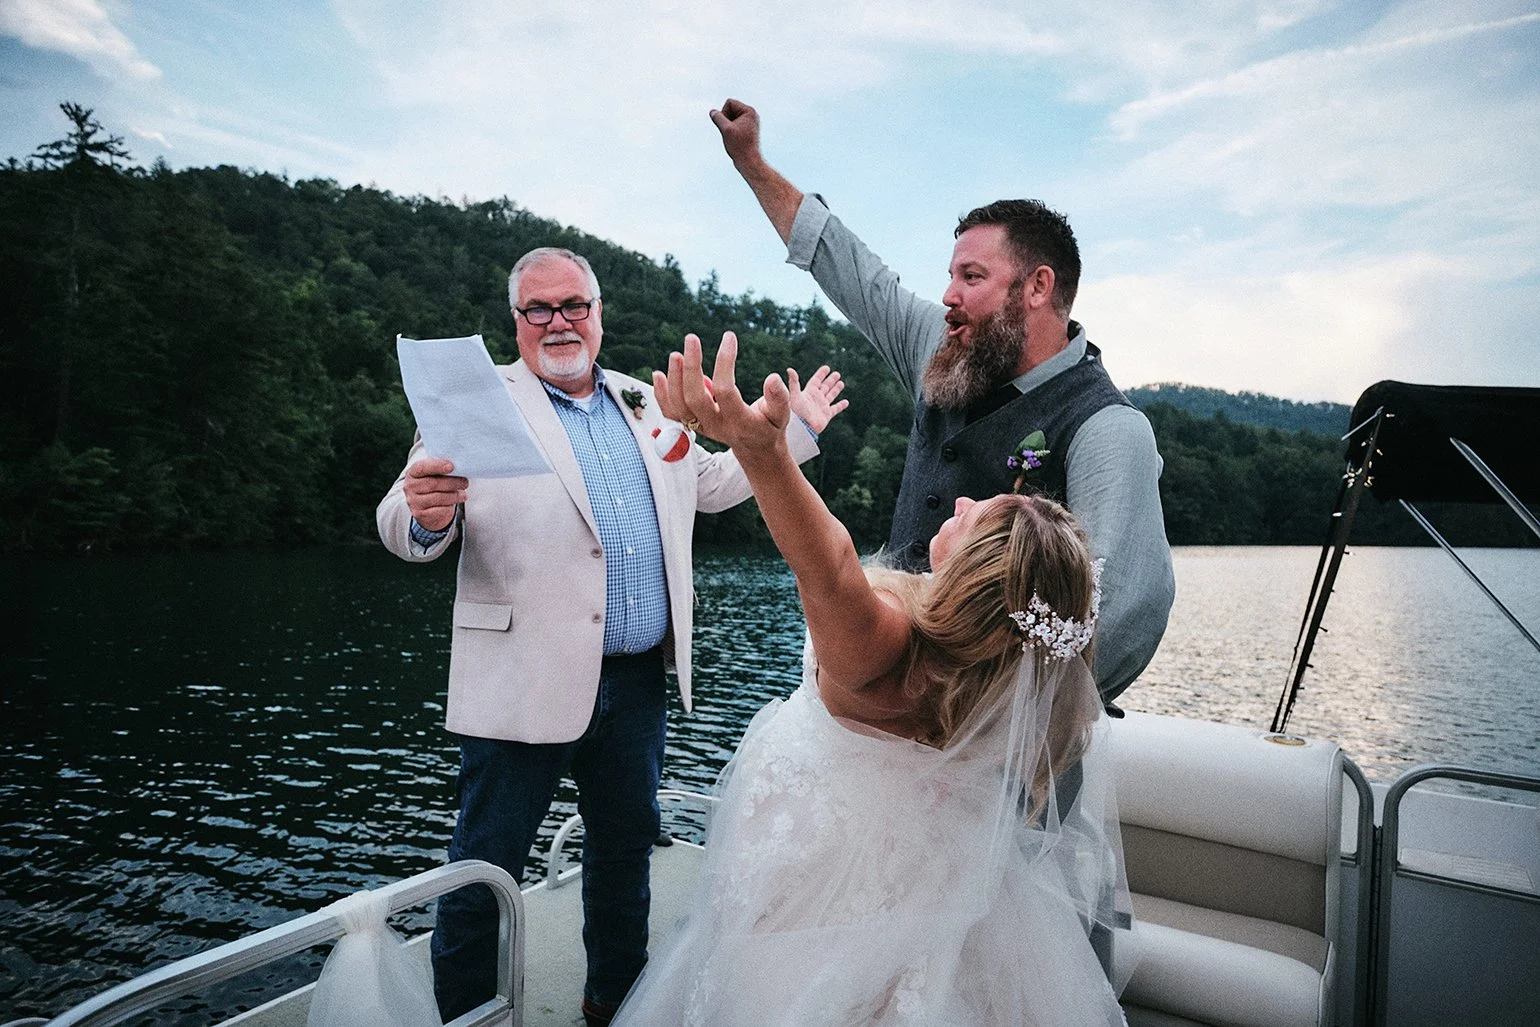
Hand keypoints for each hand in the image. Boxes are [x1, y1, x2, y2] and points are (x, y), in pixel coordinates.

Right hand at [403, 458, 466, 531]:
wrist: (428, 508)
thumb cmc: (434, 486)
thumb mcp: (434, 475)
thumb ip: (441, 469)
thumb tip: (459, 466)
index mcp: (412, 472)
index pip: (422, 467)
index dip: (437, 466)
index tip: (451, 466)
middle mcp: (410, 486)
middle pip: (433, 483)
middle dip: (452, 482)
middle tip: (465, 482)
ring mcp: (413, 501)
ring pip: (439, 497)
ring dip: (455, 495)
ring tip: (463, 494)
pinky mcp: (420, 514)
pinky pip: (440, 510)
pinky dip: (450, 506)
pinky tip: (455, 502)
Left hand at [654, 332, 788, 455]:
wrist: (755, 448)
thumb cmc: (770, 426)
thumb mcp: (781, 415)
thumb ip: (779, 398)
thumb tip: (772, 378)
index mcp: (740, 422)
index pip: (725, 391)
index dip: (725, 362)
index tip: (729, 337)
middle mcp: (716, 427)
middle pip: (694, 399)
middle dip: (690, 368)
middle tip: (692, 339)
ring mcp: (701, 427)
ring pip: (678, 407)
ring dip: (674, 379)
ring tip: (676, 354)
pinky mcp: (692, 425)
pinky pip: (671, 413)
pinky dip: (661, 395)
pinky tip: (658, 374)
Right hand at [709, 98, 761, 166]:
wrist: (749, 161)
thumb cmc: (739, 146)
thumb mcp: (725, 130)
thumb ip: (718, 118)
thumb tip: (712, 111)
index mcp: (749, 111)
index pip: (729, 102)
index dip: (724, 113)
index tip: (728, 127)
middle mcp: (752, 114)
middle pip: (730, 109)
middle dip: (726, 120)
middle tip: (731, 133)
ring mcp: (750, 121)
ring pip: (731, 117)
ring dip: (728, 126)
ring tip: (734, 137)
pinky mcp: (748, 128)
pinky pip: (734, 124)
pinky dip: (731, 131)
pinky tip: (735, 140)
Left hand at [787, 365, 846, 434]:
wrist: (801, 427)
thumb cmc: (796, 412)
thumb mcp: (795, 395)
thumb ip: (793, 382)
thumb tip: (789, 369)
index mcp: (809, 392)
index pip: (816, 380)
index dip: (821, 374)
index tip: (827, 368)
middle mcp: (816, 398)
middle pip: (825, 387)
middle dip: (830, 380)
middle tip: (837, 374)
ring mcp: (822, 407)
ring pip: (830, 396)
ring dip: (836, 389)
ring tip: (841, 383)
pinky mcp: (826, 415)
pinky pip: (835, 409)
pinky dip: (841, 406)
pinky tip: (846, 402)